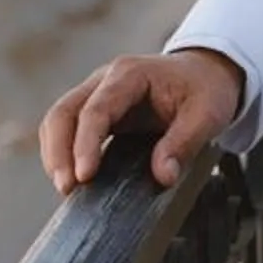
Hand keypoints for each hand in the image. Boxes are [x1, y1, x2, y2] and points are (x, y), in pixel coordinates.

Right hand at [38, 48, 244, 196]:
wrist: (206, 72)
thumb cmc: (206, 89)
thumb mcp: (207, 114)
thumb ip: (184, 143)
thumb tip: (162, 177)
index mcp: (131, 74)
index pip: (97, 109)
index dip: (86, 143)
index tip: (84, 176)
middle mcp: (105, 80)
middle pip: (64, 112)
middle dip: (59, 152)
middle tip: (67, 189)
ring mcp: (96, 93)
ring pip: (58, 119)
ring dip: (55, 154)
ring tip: (66, 189)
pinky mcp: (95, 110)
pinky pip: (66, 129)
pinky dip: (62, 153)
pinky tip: (72, 179)